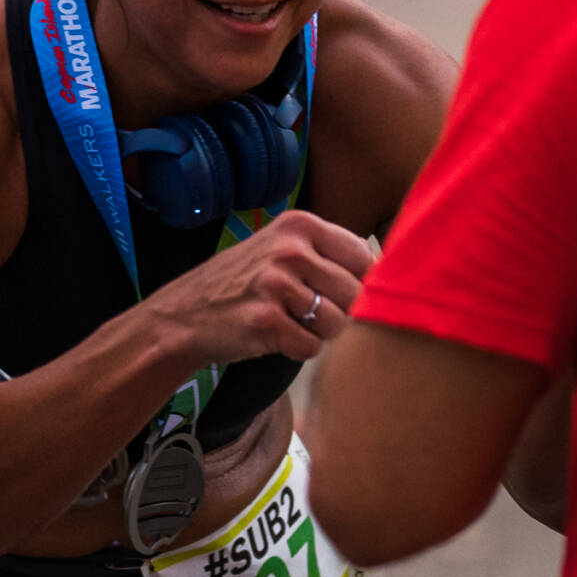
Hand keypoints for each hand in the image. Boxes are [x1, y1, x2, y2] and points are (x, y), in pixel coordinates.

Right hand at [143, 210, 373, 367]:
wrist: (184, 315)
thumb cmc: (243, 284)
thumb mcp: (281, 249)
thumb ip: (329, 254)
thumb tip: (392, 275)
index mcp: (300, 225)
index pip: (366, 258)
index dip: (367, 285)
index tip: (349, 297)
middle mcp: (290, 250)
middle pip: (356, 294)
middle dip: (342, 314)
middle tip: (311, 316)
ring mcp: (276, 285)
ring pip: (338, 324)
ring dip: (321, 334)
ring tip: (292, 325)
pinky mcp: (266, 322)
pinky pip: (312, 347)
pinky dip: (300, 350)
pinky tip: (276, 338)